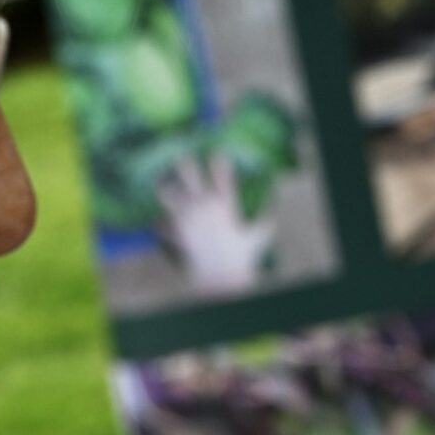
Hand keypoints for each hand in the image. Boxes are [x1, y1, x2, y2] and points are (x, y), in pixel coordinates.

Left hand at [158, 153, 274, 294]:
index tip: (216, 154)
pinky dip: (158, 223)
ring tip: (161, 185)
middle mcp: (203, 205)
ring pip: (165, 191)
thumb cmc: (242, 261)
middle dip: (183, 163)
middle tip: (181, 160)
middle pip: (187, 170)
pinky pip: (159, 222)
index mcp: (224, 203)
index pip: (221, 173)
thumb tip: (275, 203)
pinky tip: (159, 223)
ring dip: (163, 188)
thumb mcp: (260, 238)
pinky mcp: (174, 232)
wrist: (221, 280)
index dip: (217, 160)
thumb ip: (266, 219)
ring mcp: (186, 217)